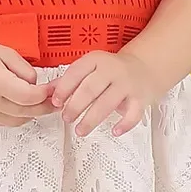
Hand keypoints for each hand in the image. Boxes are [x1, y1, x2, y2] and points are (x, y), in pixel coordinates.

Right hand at [0, 38, 53, 127]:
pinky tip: (22, 106)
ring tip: (40, 103)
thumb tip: (37, 85)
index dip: (44, 94)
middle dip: (44, 107)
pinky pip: (7, 123)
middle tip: (54, 101)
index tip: (51, 89)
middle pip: (27, 111)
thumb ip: (26, 70)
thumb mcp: (6, 53)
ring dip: (32, 113)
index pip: (29, 96)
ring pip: (19, 121)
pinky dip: (18, 116)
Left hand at [45, 49, 161, 137]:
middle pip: (90, 89)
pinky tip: (114, 131)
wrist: (144, 68)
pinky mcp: (140, 98)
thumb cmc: (112, 71)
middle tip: (66, 118)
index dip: (64, 88)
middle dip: (75, 106)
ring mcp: (127, 84)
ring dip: (92, 119)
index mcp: (96, 60)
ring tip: (80, 130)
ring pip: (108, 103)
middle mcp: (112, 70)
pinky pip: (133, 113)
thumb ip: (69, 80)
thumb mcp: (90, 68)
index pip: (76, 72)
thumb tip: (46, 93)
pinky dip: (124, 124)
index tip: (56, 102)